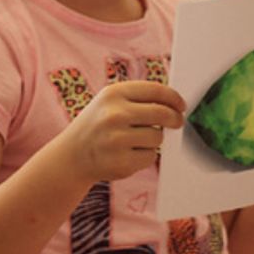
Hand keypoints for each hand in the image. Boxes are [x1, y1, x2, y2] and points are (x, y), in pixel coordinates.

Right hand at [64, 80, 185, 182]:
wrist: (72, 157)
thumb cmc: (98, 125)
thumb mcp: (109, 102)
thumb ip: (139, 99)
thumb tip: (175, 104)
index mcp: (113, 94)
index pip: (156, 90)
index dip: (174, 98)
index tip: (181, 105)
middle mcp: (114, 115)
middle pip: (163, 114)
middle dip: (175, 118)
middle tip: (178, 122)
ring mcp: (117, 140)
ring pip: (158, 137)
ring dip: (154, 140)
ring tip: (135, 140)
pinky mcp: (121, 163)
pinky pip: (150, 157)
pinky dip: (145, 156)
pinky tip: (128, 154)